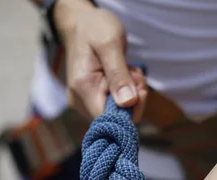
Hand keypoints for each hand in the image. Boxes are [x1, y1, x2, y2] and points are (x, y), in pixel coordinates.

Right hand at [53, 0, 147, 121]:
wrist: (81, 24)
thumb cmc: (95, 29)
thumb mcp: (110, 44)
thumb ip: (118, 74)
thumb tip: (128, 103)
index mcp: (82, 88)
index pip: (108, 119)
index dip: (129, 109)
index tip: (138, 87)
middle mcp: (79, 101)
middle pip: (115, 116)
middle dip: (133, 97)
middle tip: (133, 72)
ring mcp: (83, 102)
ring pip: (118, 111)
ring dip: (131, 92)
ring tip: (127, 69)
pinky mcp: (90, 100)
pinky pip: (115, 105)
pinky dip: (126, 91)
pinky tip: (123, 74)